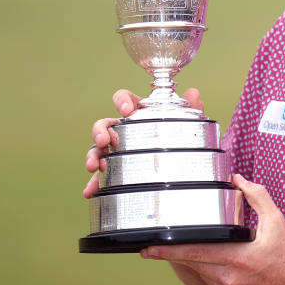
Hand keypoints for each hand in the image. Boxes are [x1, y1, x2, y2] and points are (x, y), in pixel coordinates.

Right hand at [82, 87, 203, 197]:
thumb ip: (190, 108)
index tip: (127, 109)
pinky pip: (102, 176)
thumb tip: (194, 93)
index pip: (125, 100)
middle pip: (105, 125)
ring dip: (92, 156)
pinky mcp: (116, 171)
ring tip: (93, 166)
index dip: (122, 101)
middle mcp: (124, 130)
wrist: (184, 163)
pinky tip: (91, 191)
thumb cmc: (180, 136)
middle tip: (103, 140)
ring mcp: (118, 151)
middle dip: (100, 131)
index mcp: (139, 114)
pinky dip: (94, 183)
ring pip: (98, 149)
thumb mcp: (187, 123)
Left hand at [141, 175, 284, 284]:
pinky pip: (207, 282)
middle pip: (190, 263)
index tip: (149, 248)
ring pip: (197, 273)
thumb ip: (257, 196)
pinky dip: (205, 271)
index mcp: (237, 257)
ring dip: (190, 261)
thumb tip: (237, 179)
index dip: (170, 251)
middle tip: (150, 249)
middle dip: (171, 255)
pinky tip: (211, 262)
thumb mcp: (276, 221)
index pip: (195, 252)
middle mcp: (228, 277)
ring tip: (185, 250)